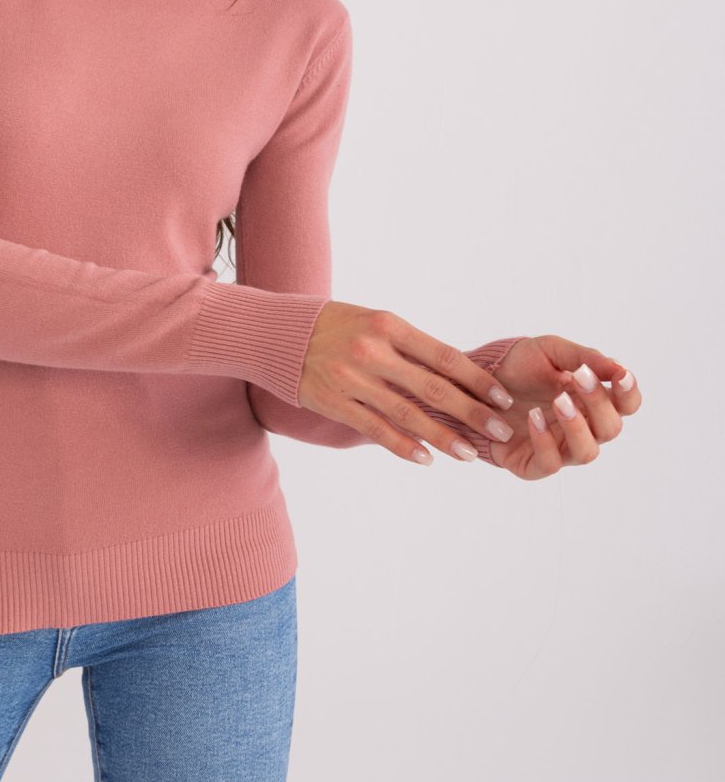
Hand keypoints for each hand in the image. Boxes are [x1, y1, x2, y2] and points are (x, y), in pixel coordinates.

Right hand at [297, 302, 521, 463]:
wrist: (280, 334)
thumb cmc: (338, 327)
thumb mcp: (376, 322)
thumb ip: (411, 346)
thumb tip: (457, 372)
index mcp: (389, 326)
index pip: (443, 356)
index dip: (476, 379)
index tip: (502, 397)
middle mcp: (372, 351)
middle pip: (432, 387)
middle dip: (471, 412)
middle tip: (500, 430)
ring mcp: (352, 379)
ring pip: (407, 414)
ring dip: (443, 437)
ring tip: (469, 454)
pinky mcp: (335, 402)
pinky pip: (376, 429)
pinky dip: (403, 446)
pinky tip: (427, 459)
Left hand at [484, 335, 640, 479]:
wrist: (476, 377)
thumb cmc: (520, 366)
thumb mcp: (550, 351)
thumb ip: (584, 357)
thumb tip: (619, 368)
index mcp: (591, 401)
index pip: (625, 405)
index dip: (629, 394)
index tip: (621, 376)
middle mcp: (580, 427)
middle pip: (610, 428)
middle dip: (599, 404)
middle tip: (581, 378)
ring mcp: (558, 447)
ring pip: (586, 452)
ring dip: (577, 426)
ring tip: (558, 401)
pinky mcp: (531, 463)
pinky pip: (549, 464)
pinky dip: (545, 442)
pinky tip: (533, 418)